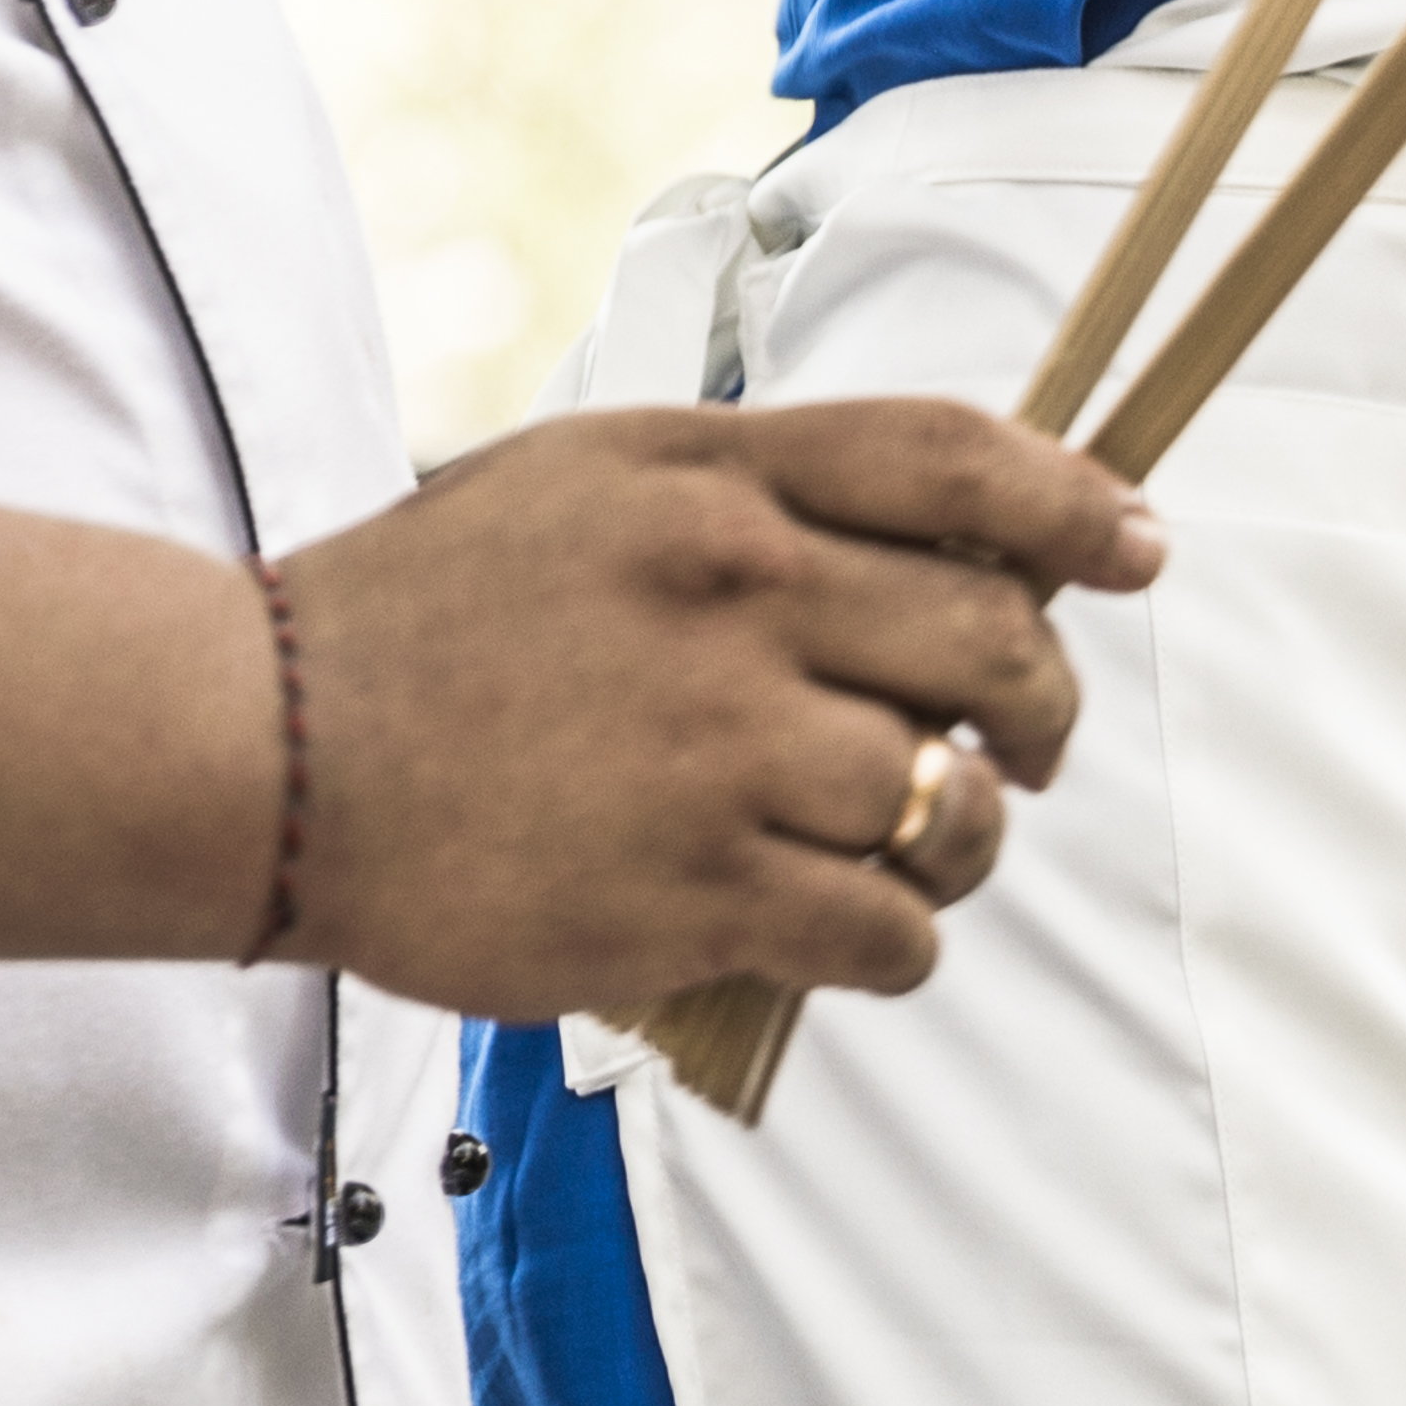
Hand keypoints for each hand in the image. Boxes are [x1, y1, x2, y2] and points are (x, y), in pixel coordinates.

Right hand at [281, 398, 1152, 1018]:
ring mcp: (716, 748)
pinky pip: (887, 930)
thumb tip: (943, 536)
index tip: (1137, 549)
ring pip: (953, 807)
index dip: (1079, 507)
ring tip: (922, 847)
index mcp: (715, 480)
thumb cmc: (430, 617)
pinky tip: (854, 930)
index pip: (960, 465)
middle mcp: (734, 597)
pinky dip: (901, 940)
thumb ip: (758, 491)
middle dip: (1046, 711)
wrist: (268, 748)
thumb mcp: (590, 480)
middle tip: (1027, 747)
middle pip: (997, 646)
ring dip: (966, 840)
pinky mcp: (691, 891)